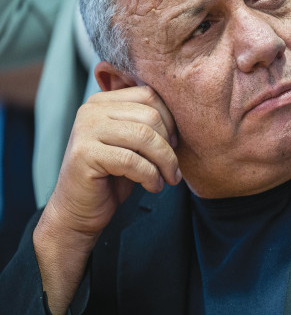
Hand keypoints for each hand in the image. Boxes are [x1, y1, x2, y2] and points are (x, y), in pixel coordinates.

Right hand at [33, 86, 180, 314]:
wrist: (78, 218)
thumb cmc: (113, 182)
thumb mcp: (137, 147)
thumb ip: (153, 123)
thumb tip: (188, 108)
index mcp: (106, 101)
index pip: (155, 96)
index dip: (173, 122)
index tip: (174, 149)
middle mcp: (93, 109)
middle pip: (154, 113)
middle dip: (172, 144)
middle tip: (172, 170)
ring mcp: (86, 130)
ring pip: (147, 133)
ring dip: (164, 161)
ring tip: (164, 180)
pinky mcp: (85, 155)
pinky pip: (133, 157)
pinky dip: (150, 174)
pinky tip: (150, 188)